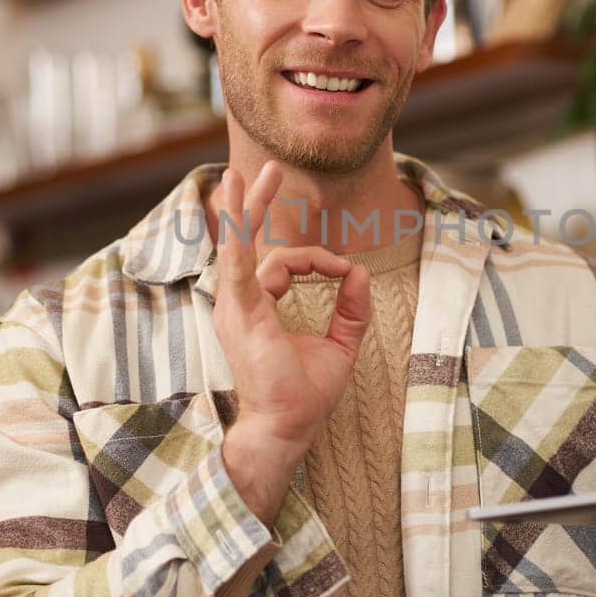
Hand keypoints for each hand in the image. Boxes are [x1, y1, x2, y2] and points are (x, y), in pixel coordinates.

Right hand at [212, 162, 371, 520]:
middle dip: (257, 204)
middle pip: (249, 242)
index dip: (320, 260)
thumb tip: (361, 271)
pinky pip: (238, 263)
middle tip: (268, 169)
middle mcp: (241, 303)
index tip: (345, 273)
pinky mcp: (242, 311)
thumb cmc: (304, 395)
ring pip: (239, 245)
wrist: (287, 427)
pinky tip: (234, 201)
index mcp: (259, 307)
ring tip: (245, 173)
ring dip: (243, 207)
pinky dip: (238, 232)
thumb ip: (351, 309)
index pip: (285, 264)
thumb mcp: (339, 346)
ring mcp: (236, 307)